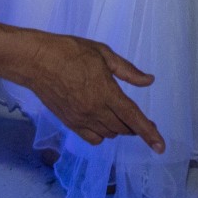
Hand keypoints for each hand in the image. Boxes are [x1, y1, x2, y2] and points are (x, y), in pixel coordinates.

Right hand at [20, 31, 164, 152]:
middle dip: (134, 125)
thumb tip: (148, 80)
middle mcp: (95, 110)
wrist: (37, 61)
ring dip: (119, 128)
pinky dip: (102, 134)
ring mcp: (81, 119)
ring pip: (109, 134)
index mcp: (106, 92)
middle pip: (123, 128)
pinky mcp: (70, 123)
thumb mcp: (103, 53)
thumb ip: (128, 71)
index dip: (149, 133)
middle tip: (136, 116)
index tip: (161, 146)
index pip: (133, 118)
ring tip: (118, 114)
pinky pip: (93, 138)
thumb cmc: (70, 51)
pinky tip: (101, 123)